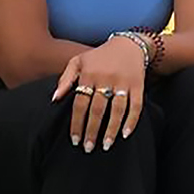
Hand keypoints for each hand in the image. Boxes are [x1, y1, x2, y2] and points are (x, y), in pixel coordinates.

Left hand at [51, 35, 146, 151]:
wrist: (128, 44)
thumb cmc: (99, 56)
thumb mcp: (78, 61)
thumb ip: (65, 79)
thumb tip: (55, 98)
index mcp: (89, 75)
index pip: (80, 103)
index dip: (77, 123)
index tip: (75, 140)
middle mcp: (106, 79)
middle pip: (98, 110)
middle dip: (92, 131)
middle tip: (88, 148)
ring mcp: (123, 83)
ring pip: (117, 110)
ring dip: (111, 130)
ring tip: (106, 146)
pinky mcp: (138, 85)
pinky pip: (136, 106)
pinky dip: (132, 121)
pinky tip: (125, 134)